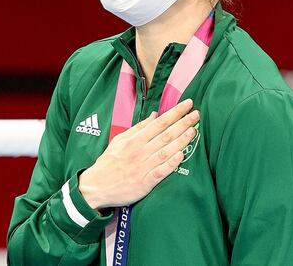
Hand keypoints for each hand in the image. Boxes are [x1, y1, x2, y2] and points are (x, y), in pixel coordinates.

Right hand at [78, 98, 199, 210]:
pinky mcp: (145, 182)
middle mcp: (140, 151)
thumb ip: (138, 128)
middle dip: (182, 123)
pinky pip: (160, 171)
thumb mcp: (119, 141)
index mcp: (134, 140)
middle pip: (165, 134)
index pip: (159, 123)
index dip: (174, 113)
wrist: (96, 187)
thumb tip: (155, 115)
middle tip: (196, 114)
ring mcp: (143, 166)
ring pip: (166, 151)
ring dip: (181, 140)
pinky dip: (171, 163)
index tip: (187, 105)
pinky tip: (181, 155)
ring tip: (193, 131)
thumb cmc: (108, 163)